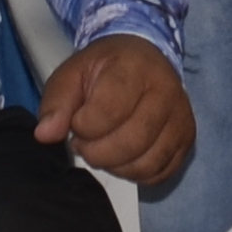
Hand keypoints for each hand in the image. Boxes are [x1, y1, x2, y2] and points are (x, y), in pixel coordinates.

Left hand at [35, 31, 191, 184]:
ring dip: (115, 165)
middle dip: (98, 151)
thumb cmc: (105, 68)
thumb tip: (45, 135)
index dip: (84, 125)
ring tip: (104, 146)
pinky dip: (135, 173)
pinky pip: (160, 173)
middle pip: (131, 143)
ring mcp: (181, 118)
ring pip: (146, 163)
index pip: (109, 112)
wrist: (143, 58)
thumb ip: (56, 103)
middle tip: (86, 140)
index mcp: (134, 69)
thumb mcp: (71, 74)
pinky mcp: (187, 139)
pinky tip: (123, 155)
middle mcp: (166, 92)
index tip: (77, 120)